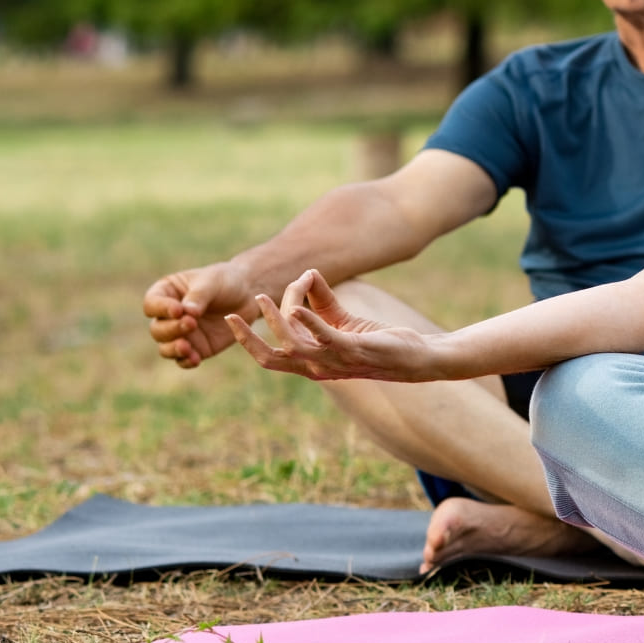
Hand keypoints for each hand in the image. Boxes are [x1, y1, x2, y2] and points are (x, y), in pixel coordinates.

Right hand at [143, 261, 255, 367]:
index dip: (161, 308)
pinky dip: (186, 361)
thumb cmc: (225, 282)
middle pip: (157, 329)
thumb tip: (187, 313)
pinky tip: (195, 359)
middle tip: (191, 323)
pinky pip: (184, 360)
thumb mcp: (212, 282)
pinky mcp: (196, 348)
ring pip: (165, 348)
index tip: (178, 310)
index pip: (152, 304)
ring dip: (173, 349)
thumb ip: (198, 296)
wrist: (248, 295)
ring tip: (186, 347)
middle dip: (171, 329)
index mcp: (167, 294)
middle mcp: (169, 317)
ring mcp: (181, 334)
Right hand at [227, 269, 434, 381]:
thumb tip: (307, 274)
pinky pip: (324, 336)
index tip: (244, 310)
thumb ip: (323, 300)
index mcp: (311, 364)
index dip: (250, 338)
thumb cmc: (378, 342)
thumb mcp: (343, 320)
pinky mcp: (352, 350)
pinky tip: (297, 306)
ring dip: (275, 321)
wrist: (414, 357)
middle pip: (270, 359)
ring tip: (263, 299)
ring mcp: (333, 362)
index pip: (271, 357)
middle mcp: (317, 368)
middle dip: (247, 339)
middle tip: (230, 318)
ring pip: (291, 344)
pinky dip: (308, 320)